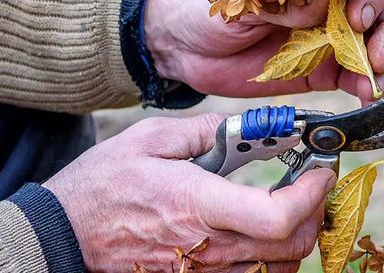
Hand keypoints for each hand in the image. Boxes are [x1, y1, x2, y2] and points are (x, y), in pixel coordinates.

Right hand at [43, 114, 335, 272]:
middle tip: (314, 184)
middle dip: (316, 212)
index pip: (278, 216)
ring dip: (298, 235)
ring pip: (279, 266)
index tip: (319, 171)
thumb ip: (206, 130)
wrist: (64, 235)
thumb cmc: (102, 186)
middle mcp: (208, 246)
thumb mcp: (149, 139)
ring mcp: (204, 271)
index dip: (311, 195)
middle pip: (291, 245)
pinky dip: (274, 256)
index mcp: (198, 204)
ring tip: (295, 204)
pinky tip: (266, 230)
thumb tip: (251, 126)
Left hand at [144, 0, 383, 103]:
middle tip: (379, 57)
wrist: (182, 46)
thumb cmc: (211, 5)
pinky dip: (369, 85)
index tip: (357, 19)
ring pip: (379, 42)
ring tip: (376, 82)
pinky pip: (357, 76)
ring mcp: (331, 35)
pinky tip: (367, 95)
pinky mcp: (323, 70)